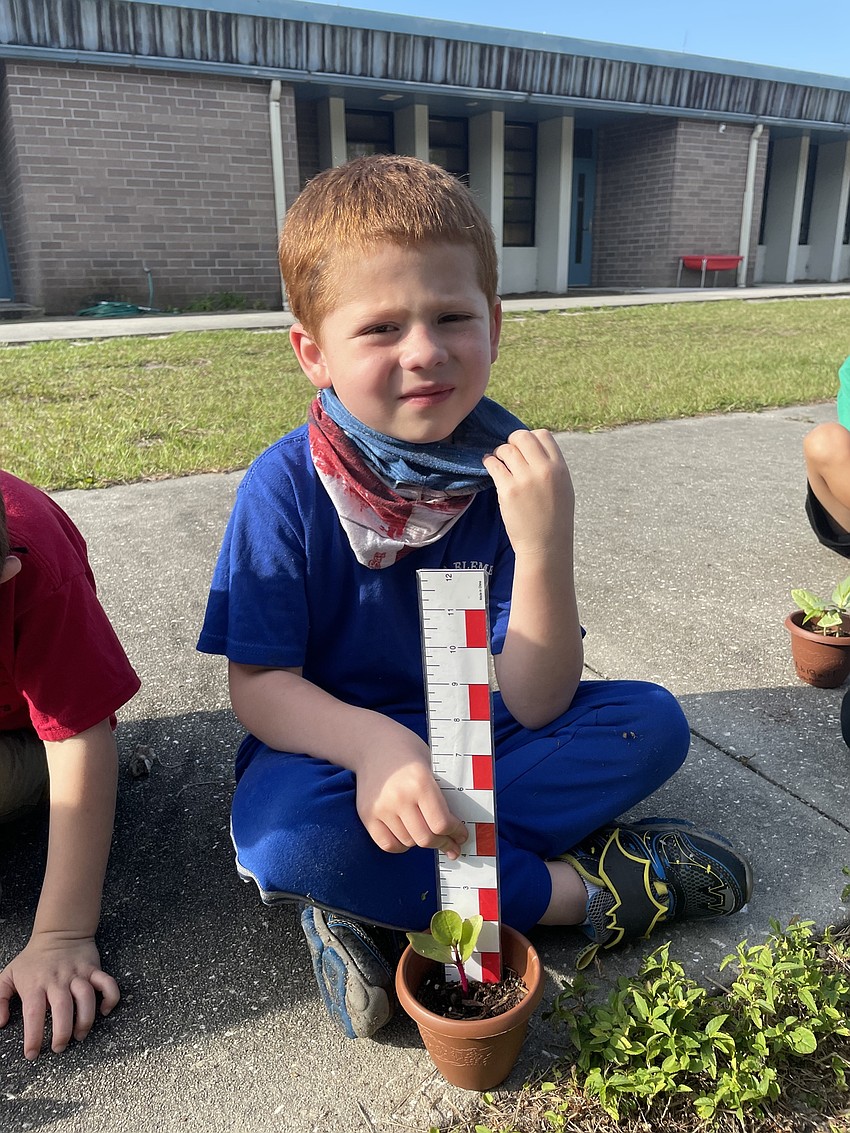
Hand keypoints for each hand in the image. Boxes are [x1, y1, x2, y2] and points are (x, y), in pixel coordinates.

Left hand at [0, 932, 119, 1059]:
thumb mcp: (8, 975)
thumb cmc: (33, 959)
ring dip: (85, 1020)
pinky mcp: (93, 969)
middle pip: (63, 1009)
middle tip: (59, 1048)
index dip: (33, 1037)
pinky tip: (105, 1011)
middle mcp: (57, 980)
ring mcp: (77, 974)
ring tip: (80, 1035)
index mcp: (35, 984)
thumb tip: (1, 1023)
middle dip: (62, 1033)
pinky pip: (107, 983)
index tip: (32, 1053)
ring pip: (86, 998)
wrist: (59, 932)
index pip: (33, 1014)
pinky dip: (110, 998)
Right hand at [354, 736, 467, 858]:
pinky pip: (387, 844)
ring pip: (408, 843)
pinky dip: (400, 845)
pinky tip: (408, 837)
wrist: (372, 743)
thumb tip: (454, 828)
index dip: (455, 833)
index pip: (441, 823)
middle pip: (426, 838)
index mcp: (420, 782)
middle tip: (450, 845)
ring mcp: (381, 808)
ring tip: (429, 835)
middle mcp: (399, 797)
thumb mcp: (430, 766)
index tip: (461, 836)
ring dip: (421, 843)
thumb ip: (440, 796)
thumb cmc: (406, 752)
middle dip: (443, 844)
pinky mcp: (367, 815)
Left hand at [483, 429, 574, 557]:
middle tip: (508, 452)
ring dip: (499, 453)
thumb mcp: (563, 487)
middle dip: (512, 441)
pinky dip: (489, 462)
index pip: (543, 435)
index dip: (531, 439)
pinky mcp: (508, 491)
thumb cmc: (555, 518)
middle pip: (522, 437)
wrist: (546, 545)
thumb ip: (551, 466)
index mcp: (559, 467)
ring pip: (506, 450)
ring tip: (498, 461)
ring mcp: (524, 480)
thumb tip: (533, 449)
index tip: (524, 449)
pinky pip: (494, 465)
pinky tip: (490, 464)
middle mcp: (543, 470)